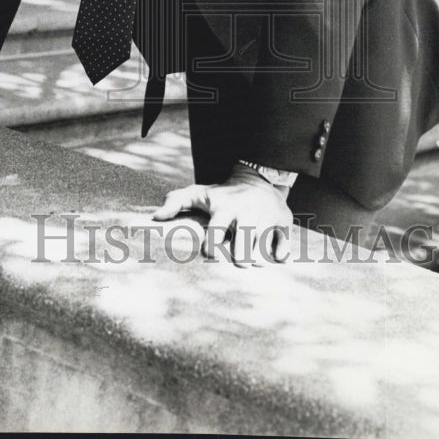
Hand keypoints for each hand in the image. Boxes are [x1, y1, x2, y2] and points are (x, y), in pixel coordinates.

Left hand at [153, 167, 292, 266]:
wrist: (259, 179)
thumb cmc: (223, 194)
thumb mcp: (199, 193)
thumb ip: (175, 202)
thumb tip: (156, 217)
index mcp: (224, 209)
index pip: (216, 233)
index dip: (211, 247)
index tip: (210, 252)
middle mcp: (246, 213)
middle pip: (242, 247)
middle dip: (239, 258)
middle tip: (238, 259)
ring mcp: (266, 217)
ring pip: (262, 249)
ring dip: (256, 259)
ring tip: (251, 258)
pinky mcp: (283, 222)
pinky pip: (283, 247)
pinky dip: (278, 254)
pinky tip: (273, 253)